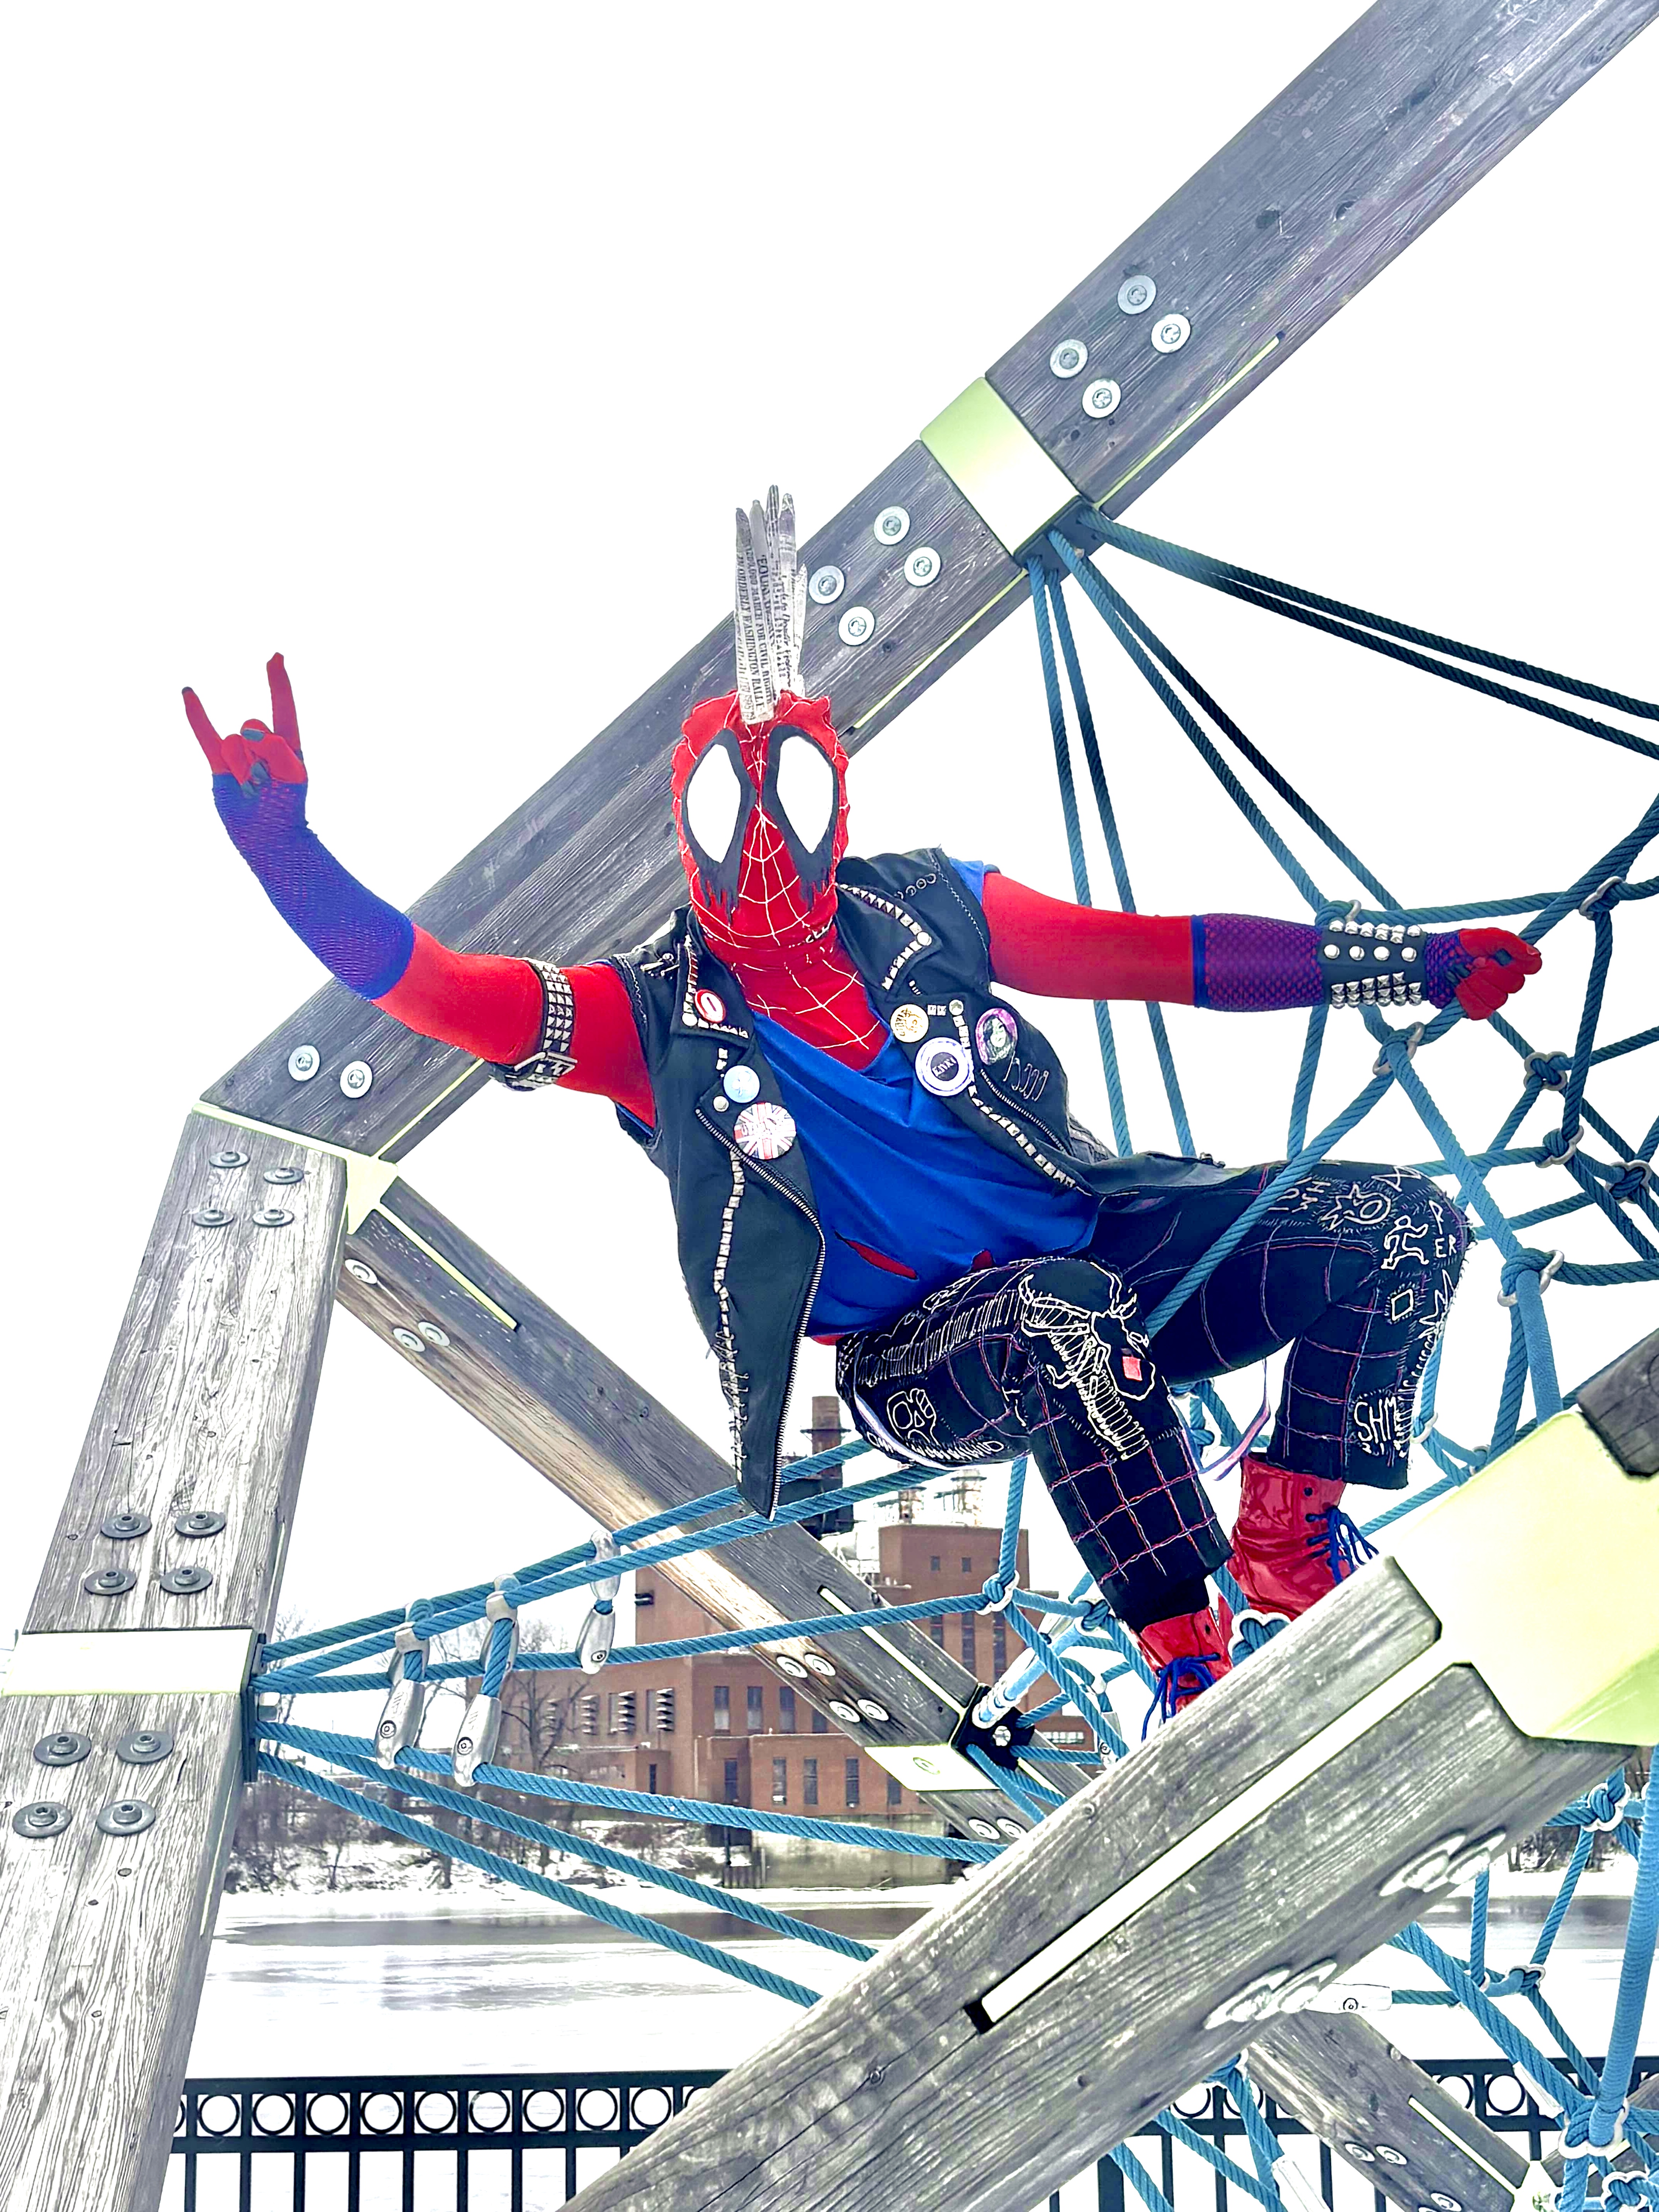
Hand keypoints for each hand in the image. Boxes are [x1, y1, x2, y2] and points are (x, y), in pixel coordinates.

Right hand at [182, 654, 309, 866]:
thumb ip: (272, 745)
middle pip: (256, 727)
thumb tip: (243, 732)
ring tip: (253, 788)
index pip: (284, 707)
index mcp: (289, 744)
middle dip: (262, 752)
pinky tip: (188, 692)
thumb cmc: (287, 807)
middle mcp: (262, 743)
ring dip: (244, 767)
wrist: (270, 839)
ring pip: (234, 742)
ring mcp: (239, 753)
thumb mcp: (292, 773)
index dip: (279, 684)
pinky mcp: (218, 766)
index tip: (275, 656)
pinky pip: (205, 735)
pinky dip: (197, 715)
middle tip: (269, 781)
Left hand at [1427, 926, 1541, 1020]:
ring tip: (1461, 974)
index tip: (1500, 956)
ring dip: (1476, 984)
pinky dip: (1467, 998)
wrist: (1427, 962)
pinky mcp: (1476, 1010)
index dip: (1521, 964)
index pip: (1533, 967)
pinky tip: (1457, 988)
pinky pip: (1482, 1010)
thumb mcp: (1482, 936)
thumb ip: (1510, 942)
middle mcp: (1505, 979)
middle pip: (1516, 985)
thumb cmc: (1454, 946)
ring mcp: (1492, 996)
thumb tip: (1535, 954)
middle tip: (1474, 962)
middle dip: (1491, 972)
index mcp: (1510, 959)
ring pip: (1499, 999)